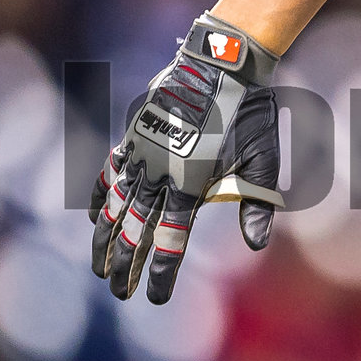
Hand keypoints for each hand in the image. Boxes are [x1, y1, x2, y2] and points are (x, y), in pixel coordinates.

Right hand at [91, 13, 284, 302]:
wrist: (221, 62)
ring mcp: (142, 153)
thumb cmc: (249, 112)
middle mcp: (160, 173)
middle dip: (126, 264)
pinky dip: (103, 196)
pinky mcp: (134, 135)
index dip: (161, 272)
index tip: (155, 298)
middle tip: (119, 292)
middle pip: (136, 229)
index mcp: (191, 184)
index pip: (171, 240)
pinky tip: (97, 217)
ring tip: (100, 266)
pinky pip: (112, 171)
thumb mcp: (263, 158)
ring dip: (106, 238)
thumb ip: (257, 203)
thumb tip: (256, 245)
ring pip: (117, 205)